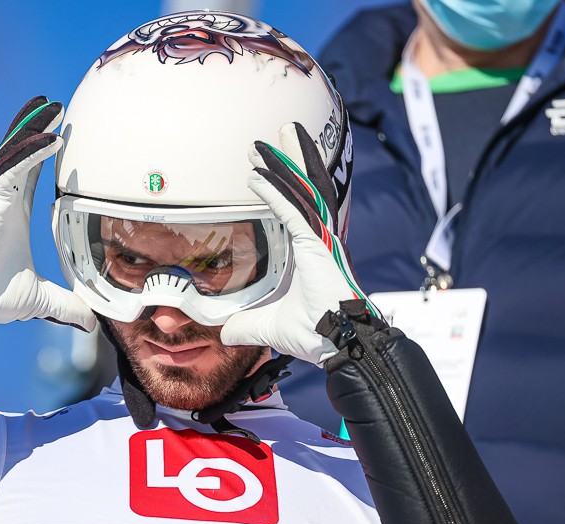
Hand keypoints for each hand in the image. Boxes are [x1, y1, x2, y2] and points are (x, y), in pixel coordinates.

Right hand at [0, 97, 95, 330]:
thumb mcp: (39, 298)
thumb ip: (65, 305)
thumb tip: (88, 321)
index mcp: (13, 214)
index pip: (29, 174)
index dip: (41, 153)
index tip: (56, 136)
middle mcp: (4, 199)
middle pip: (21, 153)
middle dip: (36, 128)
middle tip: (55, 107)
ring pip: (16, 152)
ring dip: (34, 128)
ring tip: (51, 106)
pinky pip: (15, 167)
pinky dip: (33, 151)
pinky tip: (52, 138)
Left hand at [220, 122, 377, 365]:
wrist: (339, 345)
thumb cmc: (316, 335)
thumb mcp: (269, 327)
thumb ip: (246, 325)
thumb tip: (226, 333)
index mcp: (312, 253)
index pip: (297, 209)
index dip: (282, 187)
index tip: (264, 168)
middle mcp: (319, 239)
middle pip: (305, 189)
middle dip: (290, 161)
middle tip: (273, 136)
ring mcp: (321, 239)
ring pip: (303, 190)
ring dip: (286, 163)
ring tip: (271, 138)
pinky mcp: (317, 244)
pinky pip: (292, 210)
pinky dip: (275, 192)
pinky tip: (256, 175)